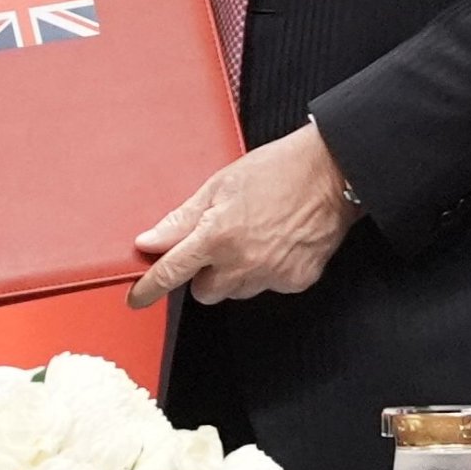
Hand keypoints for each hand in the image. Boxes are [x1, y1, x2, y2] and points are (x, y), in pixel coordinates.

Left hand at [128, 123, 358, 307]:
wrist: (333, 172)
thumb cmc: (277, 170)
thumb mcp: (219, 186)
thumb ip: (181, 220)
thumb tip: (149, 242)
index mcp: (218, 236)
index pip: (172, 273)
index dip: (150, 288)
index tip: (138, 299)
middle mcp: (243, 262)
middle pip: (205, 292)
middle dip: (205, 273)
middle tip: (219, 243)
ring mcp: (272, 275)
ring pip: (237, 292)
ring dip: (236, 274)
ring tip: (254, 237)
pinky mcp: (296, 281)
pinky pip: (268, 287)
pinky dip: (267, 272)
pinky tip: (276, 244)